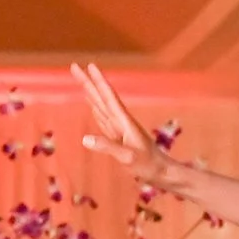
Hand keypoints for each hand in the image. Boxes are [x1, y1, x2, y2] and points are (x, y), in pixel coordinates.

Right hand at [73, 63, 186, 192]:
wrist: (163, 173)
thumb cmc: (149, 166)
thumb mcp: (128, 158)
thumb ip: (108, 147)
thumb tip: (85, 139)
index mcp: (124, 122)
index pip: (108, 97)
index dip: (98, 81)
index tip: (89, 65)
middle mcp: (121, 122)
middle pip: (101, 97)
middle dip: (88, 81)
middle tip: (75, 66)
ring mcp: (120, 128)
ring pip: (101, 106)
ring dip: (90, 92)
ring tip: (81, 79)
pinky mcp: (119, 137)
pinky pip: (103, 119)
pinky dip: (96, 109)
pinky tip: (92, 105)